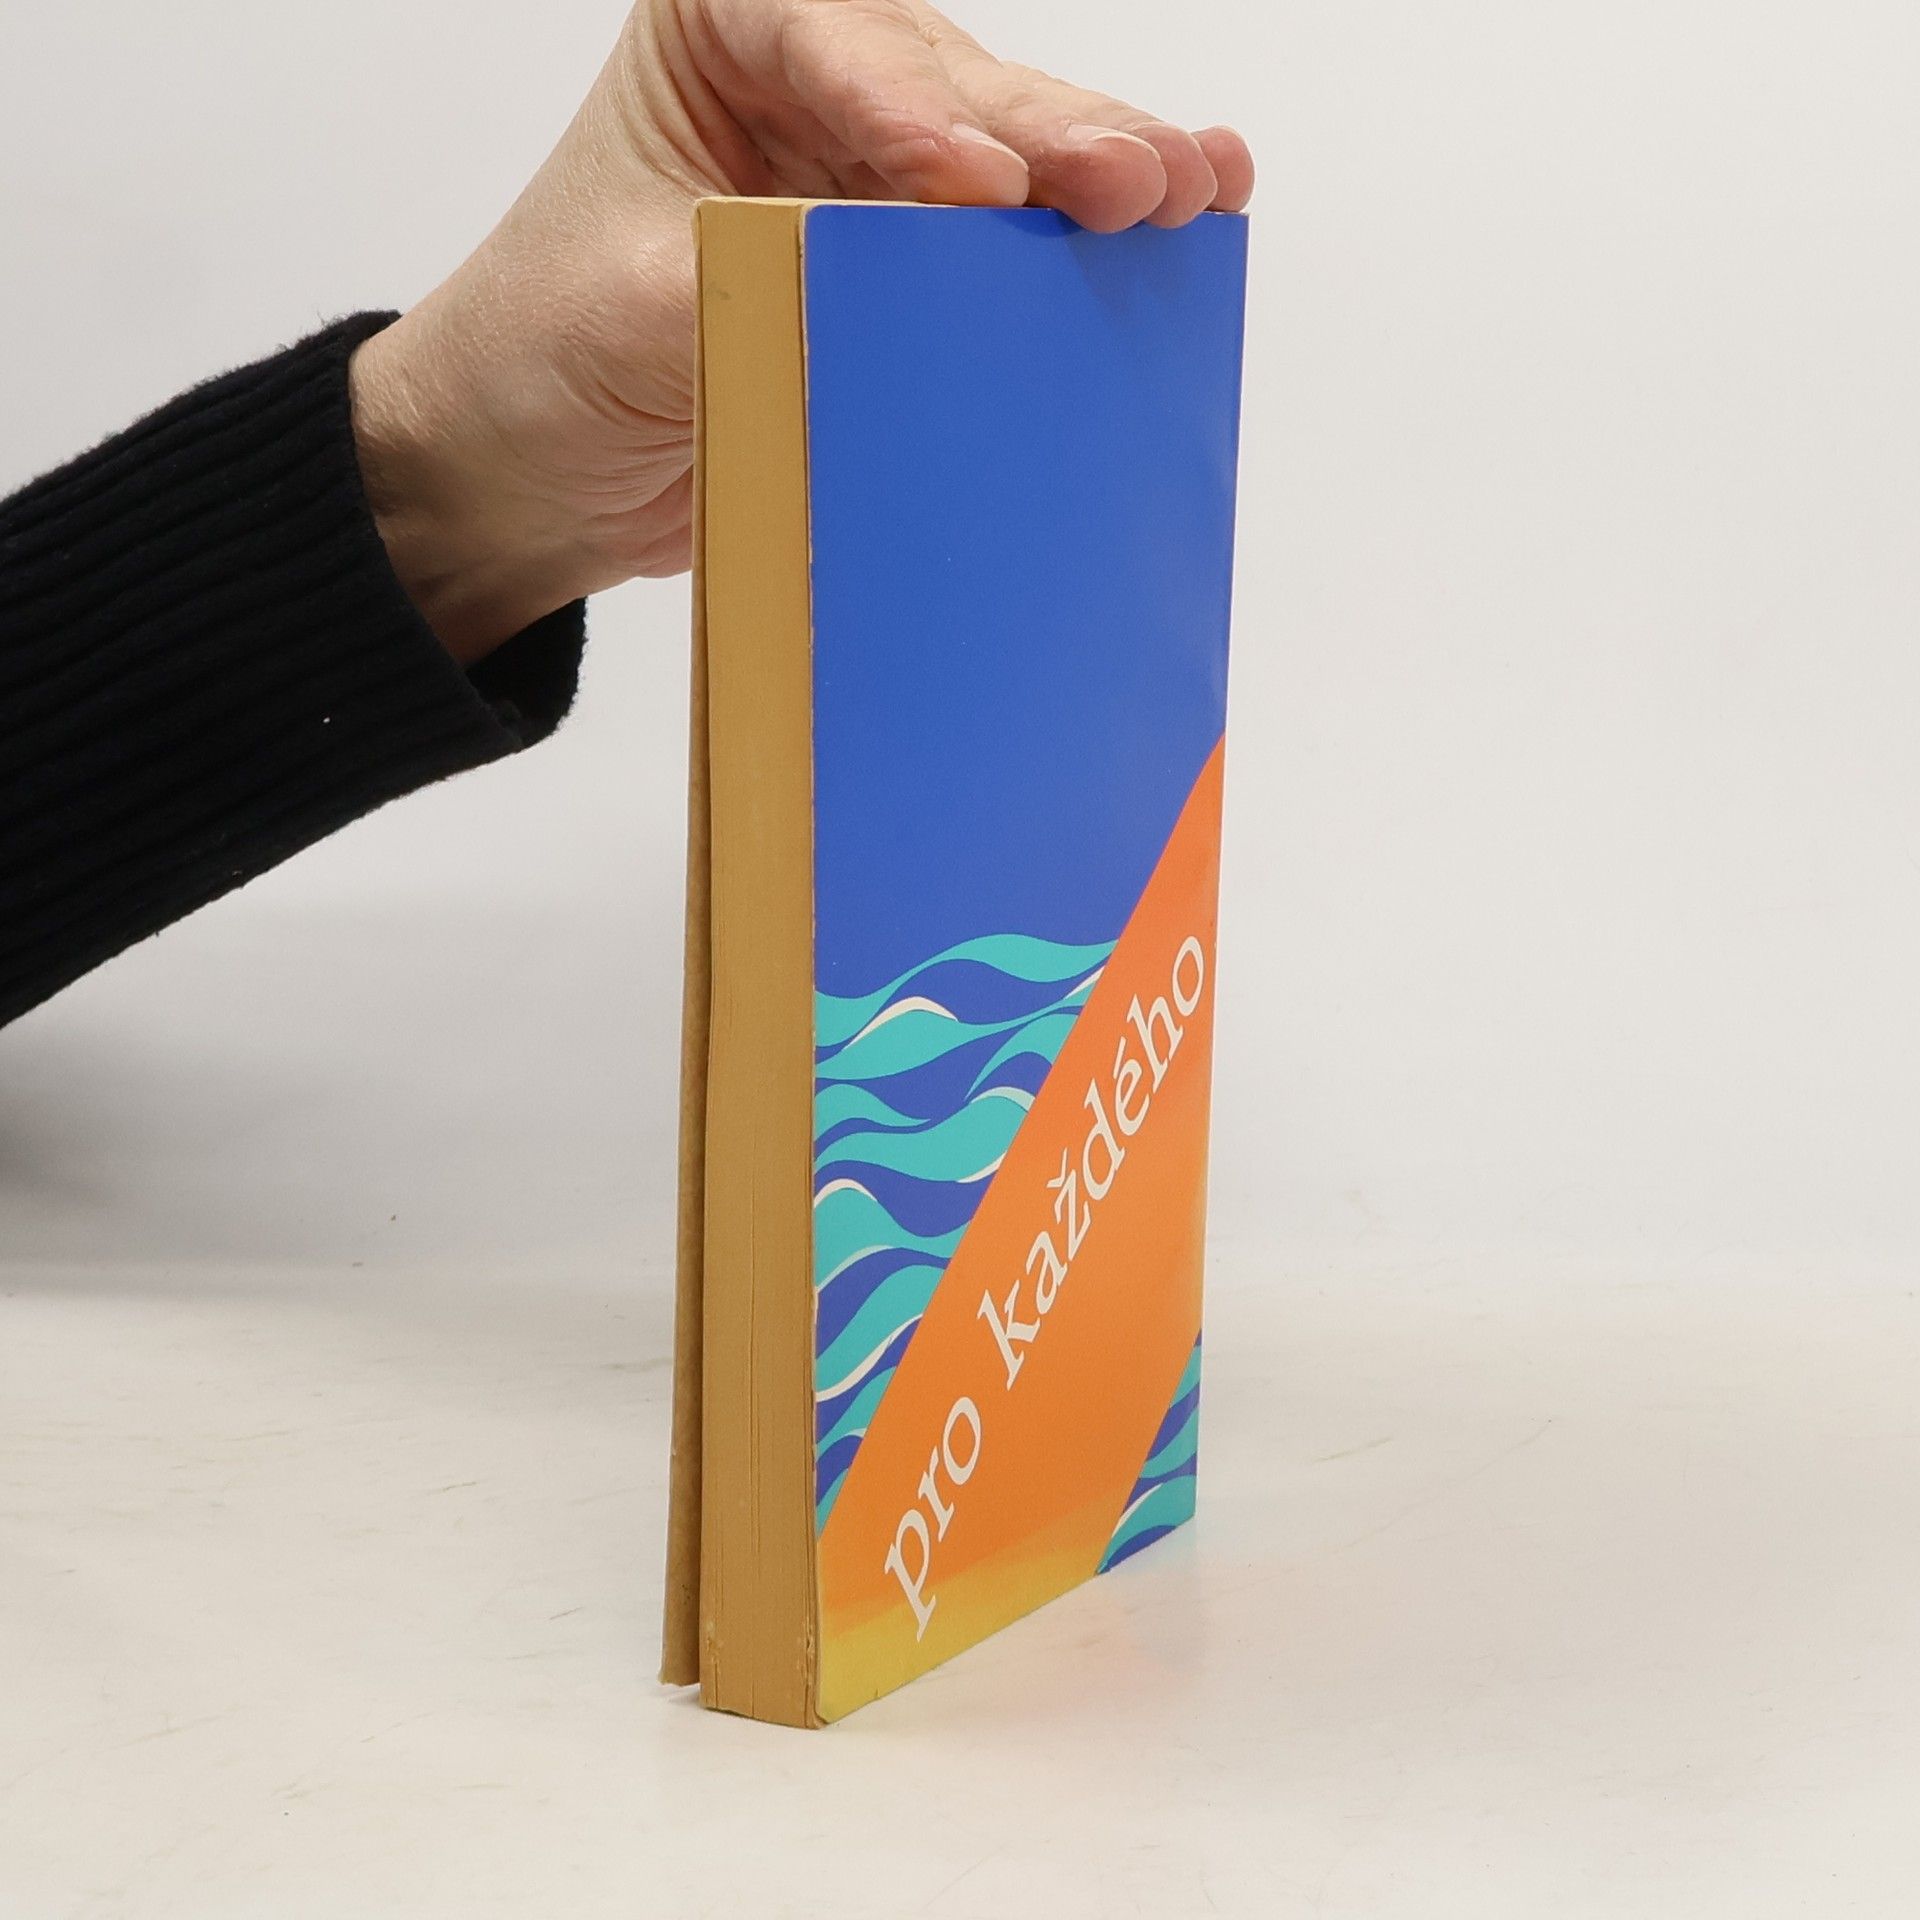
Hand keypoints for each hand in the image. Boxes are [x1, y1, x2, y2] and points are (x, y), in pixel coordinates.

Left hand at [350, 0, 1253, 662]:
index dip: (908, 104)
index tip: (977, 178)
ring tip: (1195, 188)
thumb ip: (777, 274)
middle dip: (1049, 135)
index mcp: (721, 35)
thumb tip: (917, 284)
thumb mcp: (643, 304)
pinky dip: (1082, 246)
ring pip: (1007, 151)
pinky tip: (1187, 215)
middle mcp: (813, 83)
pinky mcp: (909, 269)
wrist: (534, 473)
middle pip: (951, 85)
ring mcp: (873, 173)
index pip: (827, 39)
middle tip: (1139, 180)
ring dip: (1098, 174)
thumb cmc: (545, 361)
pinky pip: (1006, 244)